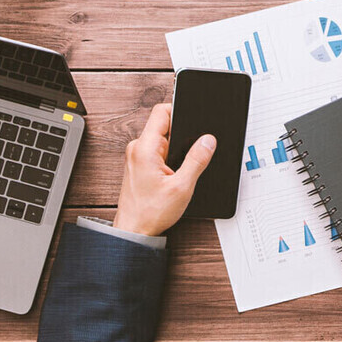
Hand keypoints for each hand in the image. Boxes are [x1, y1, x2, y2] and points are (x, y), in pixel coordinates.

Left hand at [111, 103, 215, 236]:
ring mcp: (137, 156)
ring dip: (175, 150)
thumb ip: (196, 160)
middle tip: (189, 154)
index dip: (180, 110)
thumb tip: (208, 141)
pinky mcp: (139, 165)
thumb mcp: (182, 187)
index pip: (161, 112)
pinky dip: (169, 159)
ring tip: (178, 170)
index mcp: (145, 148)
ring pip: (162, 140)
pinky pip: (157, 152)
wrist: (134, 231)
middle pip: (164, 125)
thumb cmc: (150, 213)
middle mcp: (137, 148)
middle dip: (181, 136)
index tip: (194, 117)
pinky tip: (173, 175)